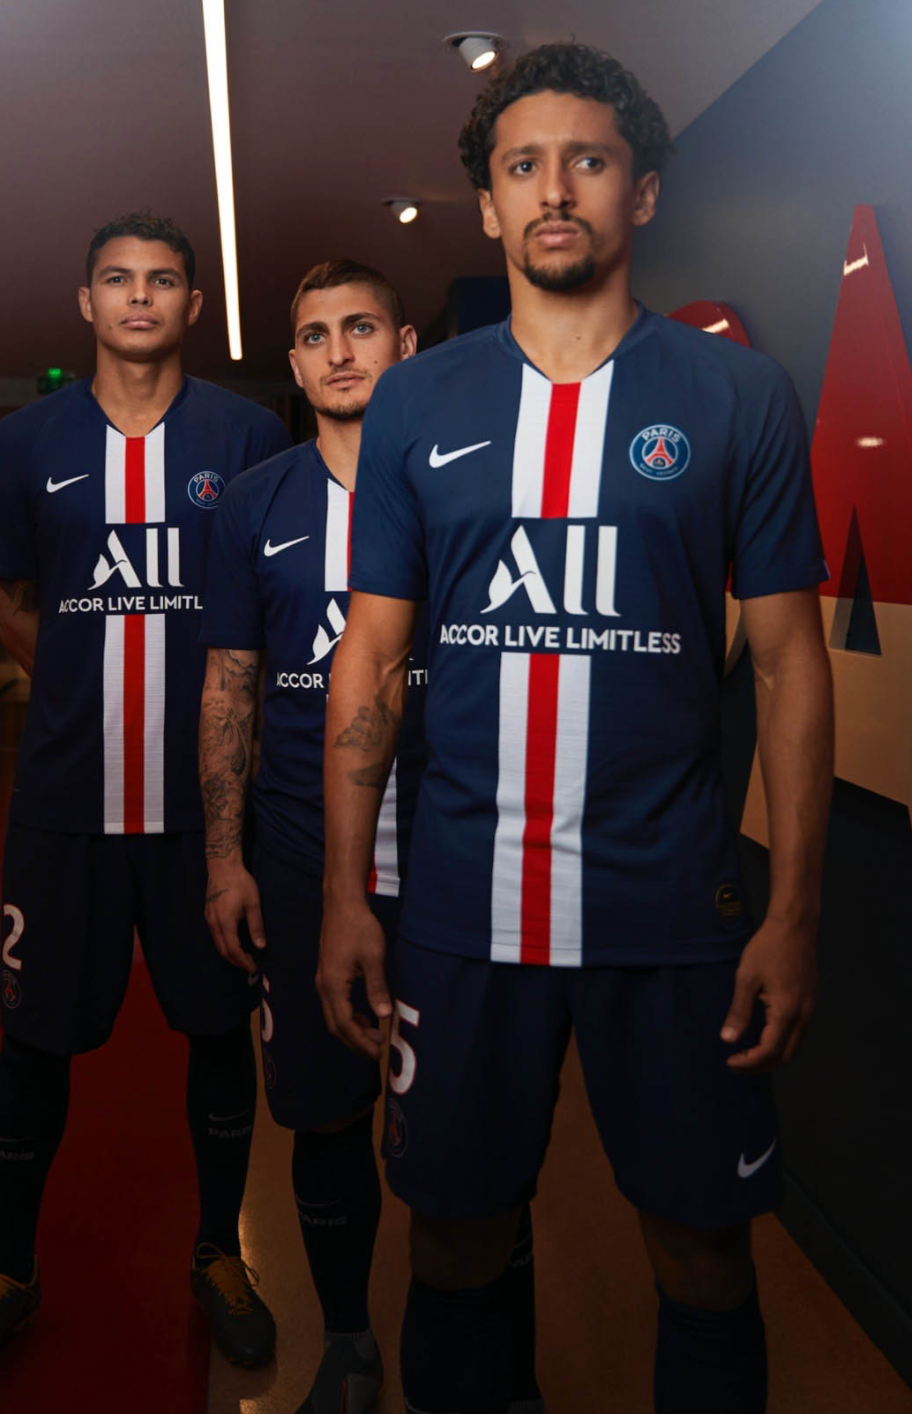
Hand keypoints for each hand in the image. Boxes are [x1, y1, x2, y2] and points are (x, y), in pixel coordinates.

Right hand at [205, 861, 264, 974]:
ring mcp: (209, 919)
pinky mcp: (208, 914)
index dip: (243, 962)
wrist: (223, 867)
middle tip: (250, 966)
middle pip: (223, 951)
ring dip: (230, 954)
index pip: (233, 950)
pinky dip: (225, 944)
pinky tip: (235, 942)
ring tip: (244, 957)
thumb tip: (261, 947)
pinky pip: (215, 936)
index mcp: (225, 922)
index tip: (254, 968)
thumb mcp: (253, 904)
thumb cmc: (241, 883)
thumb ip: (256, 926)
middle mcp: (214, 924)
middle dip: (236, 961)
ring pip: (218, 944)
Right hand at [317, 897, 391, 1060]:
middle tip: (378, 1051)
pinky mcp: (328, 974)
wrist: (342, 904)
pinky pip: (335, 1004)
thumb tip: (384, 1015)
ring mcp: (323, 980)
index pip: (345, 1025)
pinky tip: (365, 1016)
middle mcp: (323, 986)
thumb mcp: (374, 958)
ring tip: (375, 1036)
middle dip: (356, 1041)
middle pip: (336, 1026)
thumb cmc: (359, 927)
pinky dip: (349, 1016)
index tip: (379, 1053)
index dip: (362, 1042)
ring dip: (353, 1030)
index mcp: (333, 985)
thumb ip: (377, 988)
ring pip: (334, 1016)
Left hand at [721, 916, 815, 1072]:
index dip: (749, 1062)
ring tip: (748, 1055)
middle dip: (760, 1065)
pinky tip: (765, 1038)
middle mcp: (803, 1015)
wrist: (795, 926)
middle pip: (785, 1056)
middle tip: (737, 1063)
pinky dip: (782, 1045)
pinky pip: (798, 1034)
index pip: (769, 1050)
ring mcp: (809, 1009)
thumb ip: (739, 1011)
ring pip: (794, 1047)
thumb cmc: (767, 948)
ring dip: (772, 1057)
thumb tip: (727, 1040)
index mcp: (786, 1011)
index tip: (730, 1061)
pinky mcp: (809, 1002)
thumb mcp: (746, 978)